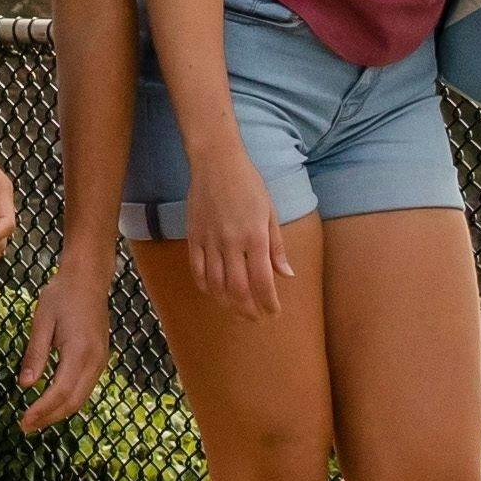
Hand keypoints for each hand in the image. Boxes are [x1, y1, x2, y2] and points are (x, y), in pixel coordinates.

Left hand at [11, 245, 119, 430]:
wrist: (88, 278)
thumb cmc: (61, 295)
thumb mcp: (42, 321)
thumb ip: (35, 354)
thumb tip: (25, 385)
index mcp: (80, 351)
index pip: (60, 391)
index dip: (42, 410)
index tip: (23, 421)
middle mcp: (95, 360)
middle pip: (74, 401)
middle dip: (49, 417)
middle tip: (25, 427)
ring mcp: (101, 361)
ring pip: (81, 398)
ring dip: (59, 412)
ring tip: (35, 420)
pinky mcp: (100, 359)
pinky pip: (85, 388)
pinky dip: (68, 400)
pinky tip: (50, 403)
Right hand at [181, 132, 292, 314]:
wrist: (216, 163)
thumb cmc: (249, 185)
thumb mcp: (270, 212)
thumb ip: (277, 247)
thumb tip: (286, 275)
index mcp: (255, 236)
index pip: (263, 281)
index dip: (268, 302)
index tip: (273, 312)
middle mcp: (232, 243)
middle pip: (238, 289)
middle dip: (248, 309)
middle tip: (255, 318)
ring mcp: (210, 241)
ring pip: (216, 284)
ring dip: (227, 303)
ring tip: (236, 310)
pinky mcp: (194, 237)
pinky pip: (197, 270)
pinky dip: (205, 286)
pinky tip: (213, 292)